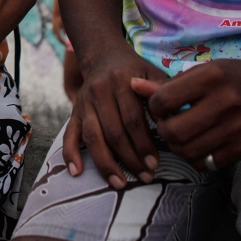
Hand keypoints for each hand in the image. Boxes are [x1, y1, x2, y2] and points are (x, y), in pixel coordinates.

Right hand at [63, 45, 168, 187]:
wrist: (104, 56)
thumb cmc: (135, 70)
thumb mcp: (152, 73)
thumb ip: (162, 93)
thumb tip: (170, 120)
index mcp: (121, 81)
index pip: (132, 119)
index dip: (143, 144)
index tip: (155, 163)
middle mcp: (99, 91)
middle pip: (113, 132)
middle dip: (130, 158)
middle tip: (145, 176)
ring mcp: (84, 102)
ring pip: (93, 137)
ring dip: (106, 163)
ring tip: (119, 184)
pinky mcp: (74, 111)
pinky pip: (69, 134)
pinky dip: (70, 154)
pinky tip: (77, 172)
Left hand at [131, 58, 240, 170]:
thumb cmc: (232, 77)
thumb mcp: (201, 71)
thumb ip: (167, 83)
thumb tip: (132, 86)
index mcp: (211, 77)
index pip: (164, 99)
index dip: (154, 107)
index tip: (159, 107)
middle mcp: (226, 101)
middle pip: (174, 131)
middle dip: (163, 131)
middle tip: (167, 126)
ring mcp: (237, 127)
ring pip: (188, 150)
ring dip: (177, 147)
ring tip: (180, 137)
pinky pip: (207, 162)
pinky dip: (196, 158)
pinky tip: (198, 146)